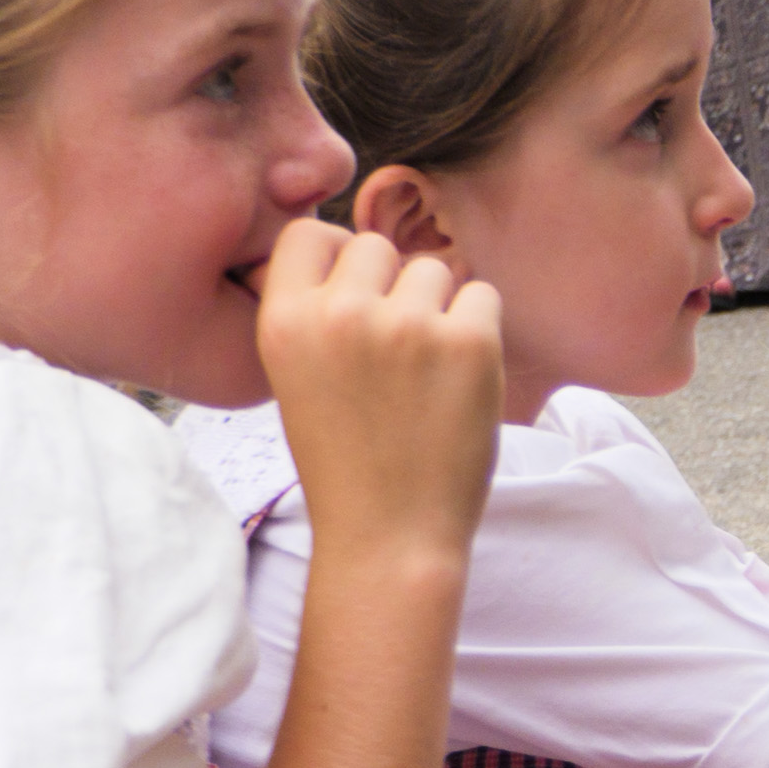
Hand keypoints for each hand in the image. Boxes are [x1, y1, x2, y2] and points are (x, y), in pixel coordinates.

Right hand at [253, 220, 502, 570]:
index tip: (352, 297)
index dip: (335, 259)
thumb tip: (352, 247)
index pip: (309, 233)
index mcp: (285, 320)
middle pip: (375, 245)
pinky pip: (483, 296)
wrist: (390, 535)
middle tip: (394, 350)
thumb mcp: (295, 376)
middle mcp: (342, 313)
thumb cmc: (343, 461)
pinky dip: (478, 329)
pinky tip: (458, 378)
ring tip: (424, 372)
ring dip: (436, 307)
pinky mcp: (469, 344)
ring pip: (432, 269)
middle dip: (389, 286)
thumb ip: (315, 311)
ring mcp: (408, 325)